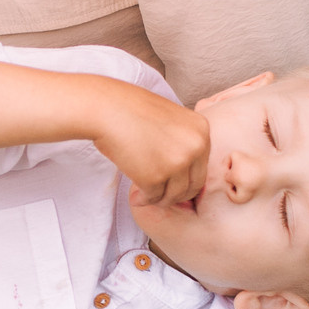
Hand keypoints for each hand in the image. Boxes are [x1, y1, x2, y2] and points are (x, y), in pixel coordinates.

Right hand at [100, 92, 209, 208]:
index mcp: (201, 130)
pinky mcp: (156, 177)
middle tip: (158, 194)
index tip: (170, 182)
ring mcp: (177, 163)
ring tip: (143, 195)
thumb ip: (182, 141)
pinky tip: (135, 197)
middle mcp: (195, 147)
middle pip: (193, 185)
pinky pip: (154, 197)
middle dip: (174, 194)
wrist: (107, 109)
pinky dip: (144, 199)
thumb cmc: (131, 110)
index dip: (185, 178)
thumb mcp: (170, 119)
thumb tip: (182, 173)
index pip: (201, 166)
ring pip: (174, 195)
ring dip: (159, 199)